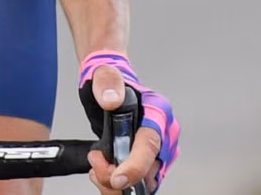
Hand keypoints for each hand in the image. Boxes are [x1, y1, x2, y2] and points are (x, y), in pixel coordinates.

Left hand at [79, 51, 177, 194]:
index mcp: (158, 112)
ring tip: (97, 163)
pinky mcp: (148, 164)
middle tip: (96, 161)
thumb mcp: (103, 75)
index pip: (151, 145)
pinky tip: (102, 170)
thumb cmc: (110, 83)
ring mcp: (158, 152)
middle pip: (148, 171)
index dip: (136, 166)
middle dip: (118, 175)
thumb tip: (111, 99)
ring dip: (116, 182)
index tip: (117, 177)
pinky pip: (137, 184)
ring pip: (144, 183)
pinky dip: (116, 185)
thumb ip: (107, 83)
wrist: (108, 89)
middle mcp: (164, 135)